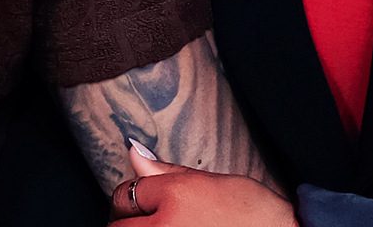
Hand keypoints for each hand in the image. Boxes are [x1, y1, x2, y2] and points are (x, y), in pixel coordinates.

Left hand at [112, 146, 294, 224]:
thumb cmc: (255, 216)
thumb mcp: (213, 182)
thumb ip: (169, 172)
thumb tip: (134, 153)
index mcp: (177, 194)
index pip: (129, 191)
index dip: (139, 195)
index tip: (148, 202)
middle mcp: (166, 226)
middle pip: (117, 222)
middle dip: (129, 219)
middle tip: (154, 220)